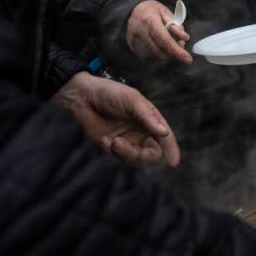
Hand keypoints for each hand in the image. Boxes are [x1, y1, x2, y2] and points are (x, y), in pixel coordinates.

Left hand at [52, 72, 179, 165]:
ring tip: (114, 142)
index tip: (173, 162)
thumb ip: (148, 118)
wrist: (83, 97)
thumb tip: (164, 133)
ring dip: (125, 153)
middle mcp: (140, 132)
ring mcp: (126, 139)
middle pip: (151, 153)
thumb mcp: (132, 101)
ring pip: (134, 158)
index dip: (172, 150)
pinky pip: (116, 156)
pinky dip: (111, 150)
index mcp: (150, 119)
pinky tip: (104, 139)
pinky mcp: (111, 145)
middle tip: (132, 151)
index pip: (165, 137)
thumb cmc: (110, 93)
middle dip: (143, 155)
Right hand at [126, 0, 191, 63]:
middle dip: (173, 52)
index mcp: (150, 20)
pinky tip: (158, 42)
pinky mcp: (132, 47)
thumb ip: (176, 25)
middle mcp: (140, 32)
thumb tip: (185, 38)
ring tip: (168, 40)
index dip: (176, 50)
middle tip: (180, 44)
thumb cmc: (151, 10)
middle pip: (160, 51)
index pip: (164, 39)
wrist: (133, 10)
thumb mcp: (166, 12)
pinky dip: (158, 51)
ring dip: (166, 52)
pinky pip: (149, 55)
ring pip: (155, 55)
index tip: (187, 58)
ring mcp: (134, 40)